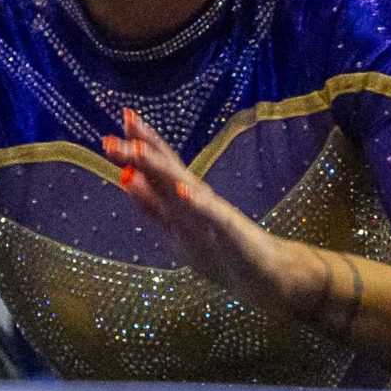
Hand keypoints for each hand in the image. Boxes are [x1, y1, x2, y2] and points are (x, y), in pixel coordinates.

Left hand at [102, 108, 297, 307]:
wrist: (267, 274)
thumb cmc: (221, 248)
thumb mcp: (177, 227)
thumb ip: (152, 204)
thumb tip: (124, 177)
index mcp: (184, 198)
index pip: (160, 164)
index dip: (142, 141)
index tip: (125, 116)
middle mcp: (198, 198)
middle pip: (167, 168)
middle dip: (144, 147)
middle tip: (125, 120)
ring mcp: (214, 213)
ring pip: (183, 187)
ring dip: (160, 168)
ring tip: (139, 150)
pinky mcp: (231, 231)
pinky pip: (211, 216)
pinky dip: (197, 203)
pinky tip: (182, 190)